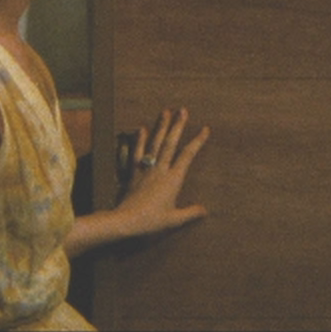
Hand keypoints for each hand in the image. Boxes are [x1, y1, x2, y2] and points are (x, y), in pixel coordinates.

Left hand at [115, 107, 209, 237]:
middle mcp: (160, 170)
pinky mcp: (132, 173)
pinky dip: (139, 140)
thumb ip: (190, 213)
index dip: (197, 141)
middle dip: (178, 126)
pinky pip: (136, 153)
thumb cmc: (151, 221)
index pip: (187, 155)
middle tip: (183, 110)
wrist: (125, 221)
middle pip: (170, 143)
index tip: (205, 128)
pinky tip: (141, 129)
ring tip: (165, 111)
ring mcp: (145, 169)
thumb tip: (205, 210)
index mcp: (173, 179)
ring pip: (154, 144)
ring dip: (160, 127)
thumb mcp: (174, 220)